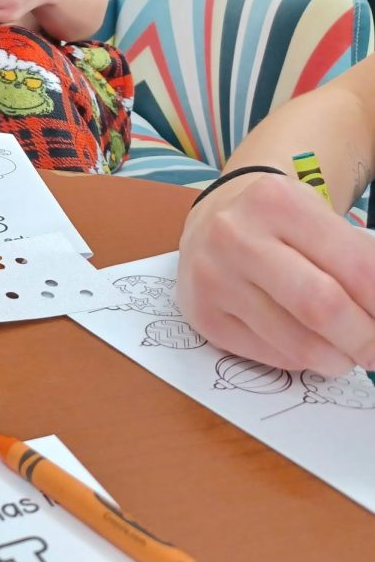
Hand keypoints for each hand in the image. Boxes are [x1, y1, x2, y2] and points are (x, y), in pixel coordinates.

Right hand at [177, 173, 374, 373]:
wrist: (213, 220)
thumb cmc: (278, 222)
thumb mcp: (317, 217)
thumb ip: (354, 259)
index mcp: (276, 201)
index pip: (357, 268)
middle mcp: (236, 236)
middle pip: (322, 308)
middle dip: (365, 339)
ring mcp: (214, 277)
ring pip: (298, 345)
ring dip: (336, 358)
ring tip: (343, 349)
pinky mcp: (203, 313)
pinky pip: (271, 357)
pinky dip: (300, 360)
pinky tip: (304, 342)